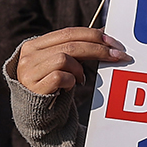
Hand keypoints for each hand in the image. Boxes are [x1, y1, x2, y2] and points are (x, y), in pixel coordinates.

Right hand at [12, 27, 126, 95]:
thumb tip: (105, 33)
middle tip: (117, 56)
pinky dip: (71, 81)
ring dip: (79, 69)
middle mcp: (29, 56)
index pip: (68, 32)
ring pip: (64, 58)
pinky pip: (60, 77)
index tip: (113, 42)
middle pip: (70, 44)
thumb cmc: (53, 85)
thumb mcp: (61, 64)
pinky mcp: (33, 88)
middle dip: (97, 49)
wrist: (36, 114)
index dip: (92, 35)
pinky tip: (70, 87)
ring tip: (80, 79)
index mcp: (35, 45)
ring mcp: (29, 72)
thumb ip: (76, 48)